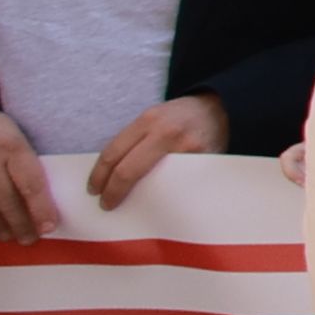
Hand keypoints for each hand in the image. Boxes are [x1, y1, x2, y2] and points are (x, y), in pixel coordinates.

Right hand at [0, 94, 56, 238]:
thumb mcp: (4, 128)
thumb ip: (19, 159)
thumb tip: (35, 197)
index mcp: (5, 141)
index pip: (31, 183)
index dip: (41, 209)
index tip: (48, 226)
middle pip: (7, 202)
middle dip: (21, 224)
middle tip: (29, 238)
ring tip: (8, 233)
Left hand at [86, 96, 230, 206]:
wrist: (220, 109)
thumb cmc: (182, 118)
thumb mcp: (155, 119)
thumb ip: (136, 141)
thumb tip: (110, 173)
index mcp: (149, 120)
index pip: (114, 152)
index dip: (99, 176)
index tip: (94, 190)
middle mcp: (166, 132)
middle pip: (128, 170)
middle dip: (112, 191)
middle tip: (106, 203)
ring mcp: (186, 149)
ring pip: (151, 181)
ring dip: (137, 196)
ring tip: (129, 204)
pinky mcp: (202, 163)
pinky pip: (176, 185)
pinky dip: (163, 195)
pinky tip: (156, 201)